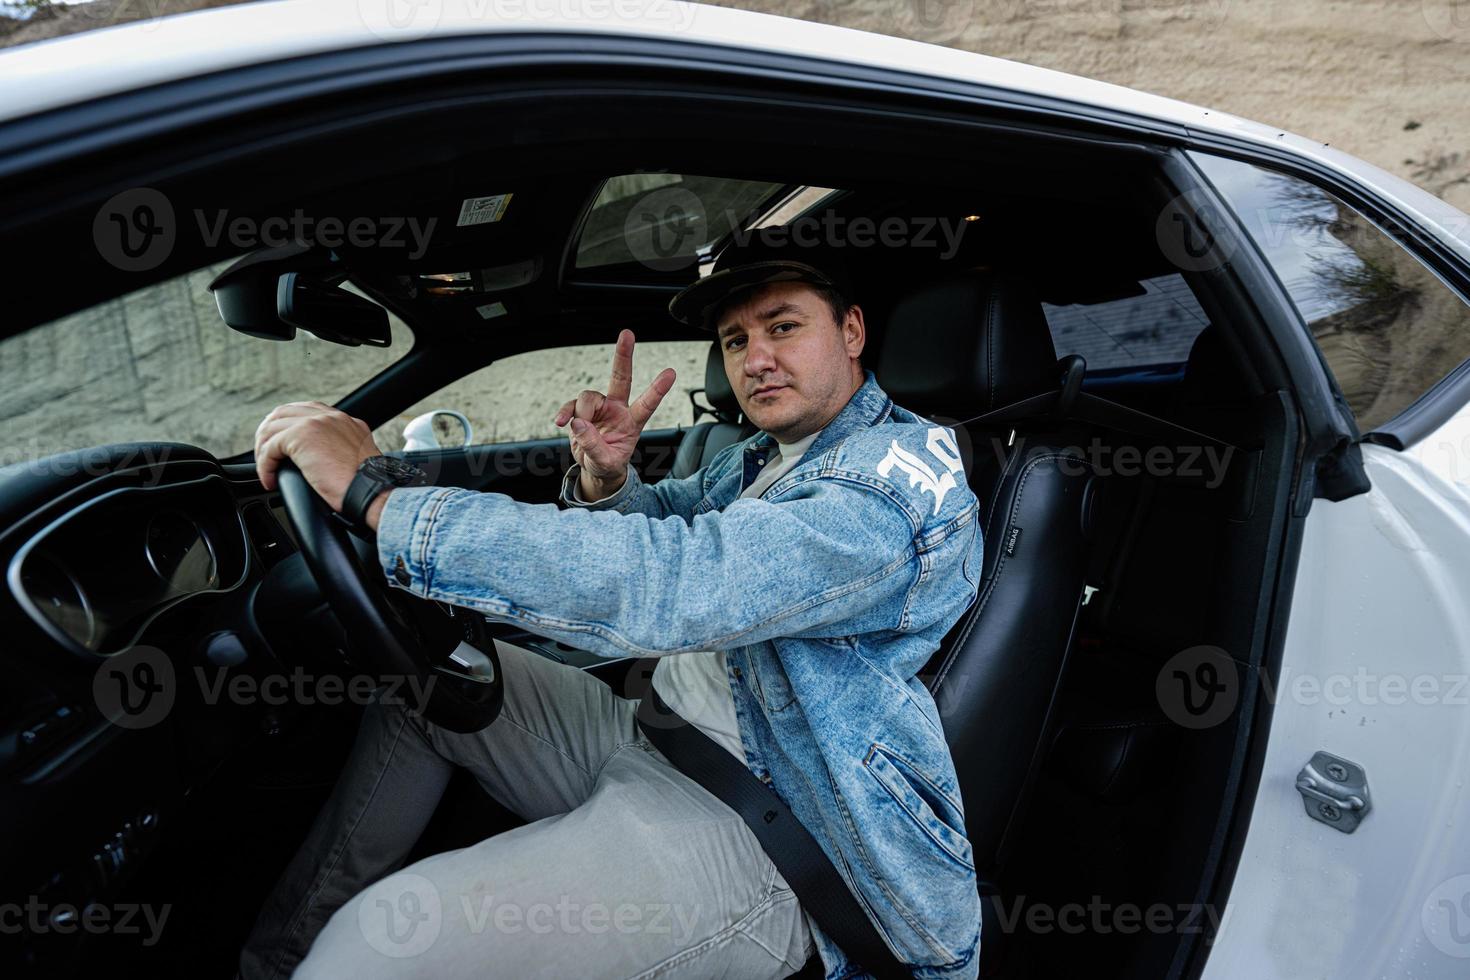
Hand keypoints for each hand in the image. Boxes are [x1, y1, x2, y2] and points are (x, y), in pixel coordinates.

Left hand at [254, 401, 380, 511]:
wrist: (372, 491)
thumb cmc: (368, 486)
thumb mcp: (358, 458)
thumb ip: (341, 449)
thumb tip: (323, 462)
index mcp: (344, 420)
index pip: (307, 410)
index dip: (288, 424)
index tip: (280, 442)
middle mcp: (330, 416)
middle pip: (284, 412)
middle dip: (269, 432)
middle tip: (264, 455)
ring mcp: (315, 423)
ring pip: (273, 428)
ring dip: (264, 450)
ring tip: (266, 470)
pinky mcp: (301, 436)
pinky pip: (270, 448)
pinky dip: (265, 465)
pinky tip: (269, 480)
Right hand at [553, 329, 675, 495]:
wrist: (595, 467)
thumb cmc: (608, 463)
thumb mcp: (605, 462)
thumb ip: (593, 445)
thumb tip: (578, 423)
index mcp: (632, 422)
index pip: (647, 403)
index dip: (658, 389)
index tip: (671, 373)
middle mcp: (617, 409)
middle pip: (621, 378)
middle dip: (623, 356)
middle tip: (627, 334)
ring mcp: (600, 407)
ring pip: (588, 396)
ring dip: (581, 413)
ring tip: (578, 430)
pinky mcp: (582, 410)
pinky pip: (571, 405)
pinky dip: (565, 412)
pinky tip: (560, 422)